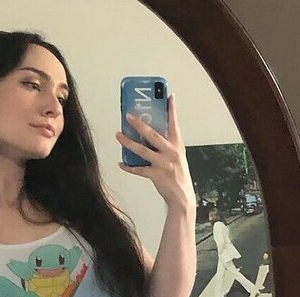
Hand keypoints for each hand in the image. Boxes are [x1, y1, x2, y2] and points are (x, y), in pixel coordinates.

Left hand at [115, 94, 195, 210]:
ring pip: (142, 150)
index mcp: (177, 145)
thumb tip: (149, 135)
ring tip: (118, 135)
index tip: (169, 95)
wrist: (182, 197)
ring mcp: (163, 164)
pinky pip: (139, 170)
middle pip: (152, 134)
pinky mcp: (156, 176)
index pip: (174, 123)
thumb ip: (167, 145)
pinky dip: (129, 167)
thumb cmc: (178, 176)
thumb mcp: (177, 156)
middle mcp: (171, 152)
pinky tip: (121, 163)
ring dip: (128, 142)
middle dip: (139, 124)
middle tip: (128, 116)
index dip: (172, 109)